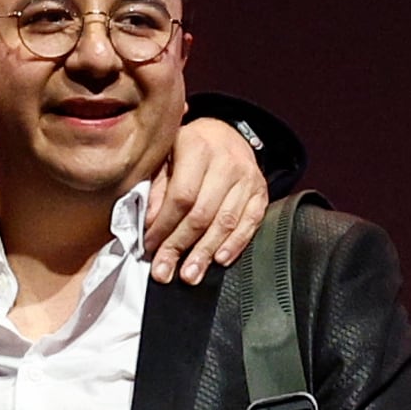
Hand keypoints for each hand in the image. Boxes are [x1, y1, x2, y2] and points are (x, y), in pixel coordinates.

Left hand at [136, 111, 270, 284]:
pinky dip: (235, 244)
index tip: (150, 247)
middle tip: (165, 271)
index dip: (164, 226)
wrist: (225, 135)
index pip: (181, 196)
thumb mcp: (164, 156)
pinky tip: (219, 260)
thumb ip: (156, 187)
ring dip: (205, 253)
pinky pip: (250, 222)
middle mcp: (227, 161)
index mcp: (197, 146)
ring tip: (190, 274)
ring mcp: (248, 177)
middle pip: (202, 213)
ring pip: (226, 221)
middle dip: (181, 246)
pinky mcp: (261, 191)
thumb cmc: (188, 149)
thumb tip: (151, 223)